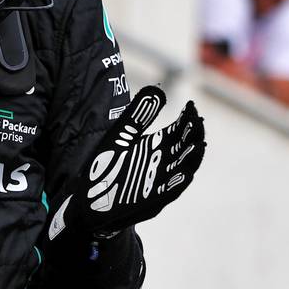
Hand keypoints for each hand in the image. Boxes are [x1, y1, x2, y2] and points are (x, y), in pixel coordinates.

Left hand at [47, 86, 205, 240]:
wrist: (88, 195)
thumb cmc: (106, 164)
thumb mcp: (122, 134)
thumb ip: (139, 114)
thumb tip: (157, 89)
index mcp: (155, 147)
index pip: (178, 131)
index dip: (187, 120)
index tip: (192, 106)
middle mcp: (161, 163)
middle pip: (184, 148)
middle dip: (193, 136)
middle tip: (198, 122)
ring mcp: (157, 181)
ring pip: (182, 169)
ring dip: (192, 159)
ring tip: (199, 145)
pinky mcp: (149, 199)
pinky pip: (168, 192)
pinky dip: (178, 184)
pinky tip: (185, 173)